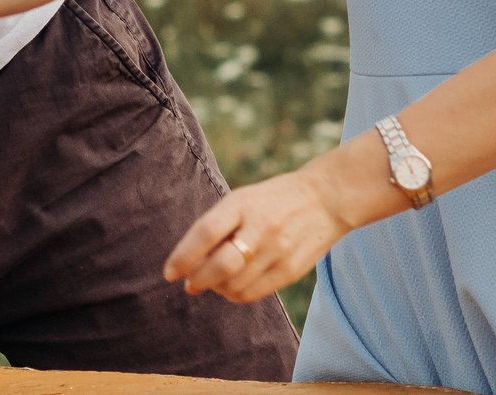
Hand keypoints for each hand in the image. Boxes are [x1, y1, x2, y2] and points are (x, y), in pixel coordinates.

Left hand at [163, 167, 354, 303]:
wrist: (326, 199)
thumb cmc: (272, 200)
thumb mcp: (242, 199)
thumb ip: (218, 226)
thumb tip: (190, 262)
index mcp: (242, 204)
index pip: (205, 233)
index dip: (183, 256)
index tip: (169, 273)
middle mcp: (261, 227)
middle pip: (221, 265)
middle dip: (198, 280)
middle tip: (189, 284)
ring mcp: (278, 250)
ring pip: (236, 285)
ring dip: (217, 289)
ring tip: (214, 282)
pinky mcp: (292, 271)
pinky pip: (255, 293)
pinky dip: (236, 295)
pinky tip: (232, 287)